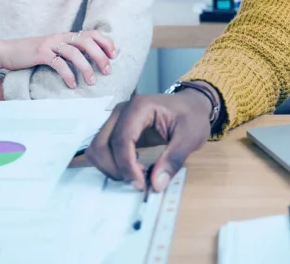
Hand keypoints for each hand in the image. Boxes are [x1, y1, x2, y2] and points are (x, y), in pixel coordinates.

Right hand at [0, 30, 116, 88]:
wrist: (8, 51)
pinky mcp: (41, 53)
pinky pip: (59, 63)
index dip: (106, 42)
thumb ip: (70, 52)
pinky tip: (72, 85)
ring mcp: (50, 44)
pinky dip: (68, 75)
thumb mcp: (55, 49)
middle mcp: (61, 37)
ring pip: (75, 53)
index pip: (92, 33)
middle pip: (87, 42)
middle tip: (108, 71)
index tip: (114, 55)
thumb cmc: (34, 54)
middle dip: (100, 56)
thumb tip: (90, 61)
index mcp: (67, 36)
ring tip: (92, 82)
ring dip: (86, 68)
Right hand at [87, 90, 212, 191]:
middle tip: (139, 182)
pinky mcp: (116, 129)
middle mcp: (121, 111)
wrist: (191, 105)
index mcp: (139, 107)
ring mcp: (116, 119)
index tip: (142, 184)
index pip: (121, 139)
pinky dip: (112, 165)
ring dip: (111, 168)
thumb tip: (155, 184)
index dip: (127, 166)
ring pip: (97, 149)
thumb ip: (173, 159)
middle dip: (116, 169)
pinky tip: (133, 168)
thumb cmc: (192, 116)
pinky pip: (103, 150)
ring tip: (136, 175)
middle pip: (101, 145)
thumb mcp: (191, 137)